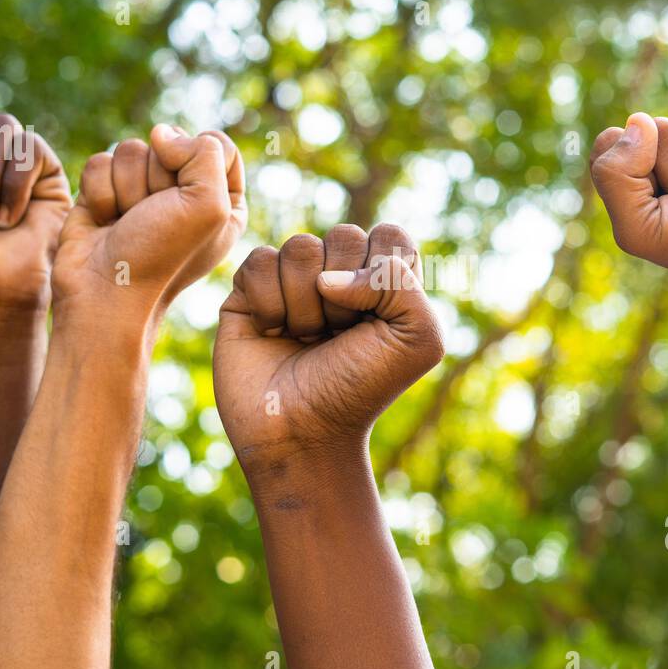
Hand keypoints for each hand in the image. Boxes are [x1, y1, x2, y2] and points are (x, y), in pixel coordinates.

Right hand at [51, 124, 246, 331]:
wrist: (106, 291)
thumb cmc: (162, 256)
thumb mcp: (209, 206)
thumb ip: (205, 153)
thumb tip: (162, 133)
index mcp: (222, 198)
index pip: (216, 144)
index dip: (197, 161)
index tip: (187, 197)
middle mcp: (184, 192)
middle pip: (169, 142)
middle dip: (157, 179)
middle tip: (154, 217)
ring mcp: (142, 192)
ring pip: (130, 149)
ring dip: (127, 188)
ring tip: (129, 222)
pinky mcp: (105, 192)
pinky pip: (100, 162)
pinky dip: (100, 192)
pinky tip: (106, 221)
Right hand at [213, 224, 444, 474]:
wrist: (302, 433)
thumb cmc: (360, 389)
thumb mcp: (417, 339)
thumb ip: (400, 281)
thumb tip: (329, 275)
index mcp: (384, 282)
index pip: (390, 235)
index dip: (383, 270)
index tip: (377, 317)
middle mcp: (339, 275)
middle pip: (345, 235)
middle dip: (345, 295)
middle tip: (338, 335)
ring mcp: (293, 281)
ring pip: (300, 247)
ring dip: (306, 305)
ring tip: (306, 339)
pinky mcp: (250, 291)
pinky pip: (259, 261)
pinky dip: (270, 304)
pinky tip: (273, 333)